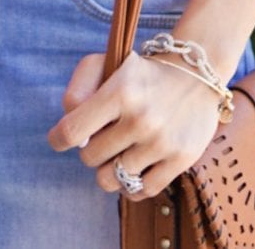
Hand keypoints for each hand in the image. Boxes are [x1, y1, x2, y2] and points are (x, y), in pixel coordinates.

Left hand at [46, 48, 222, 199]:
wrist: (196, 74)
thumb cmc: (140, 72)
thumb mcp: (106, 63)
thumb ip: (78, 90)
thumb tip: (67, 133)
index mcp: (120, 90)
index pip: (73, 130)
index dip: (58, 139)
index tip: (58, 139)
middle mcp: (141, 118)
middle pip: (90, 158)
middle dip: (91, 149)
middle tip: (104, 135)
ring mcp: (161, 142)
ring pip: (112, 179)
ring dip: (110, 168)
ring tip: (119, 152)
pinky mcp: (180, 160)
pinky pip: (141, 191)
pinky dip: (131, 186)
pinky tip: (133, 168)